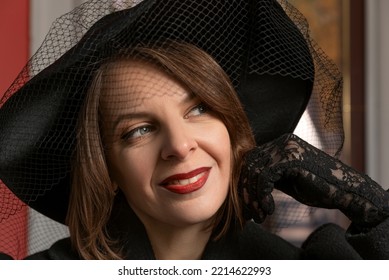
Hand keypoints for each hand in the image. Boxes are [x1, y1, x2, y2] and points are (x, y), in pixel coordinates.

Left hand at [239, 133, 388, 226]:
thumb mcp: (286, 180)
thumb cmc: (318, 188)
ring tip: (261, 213)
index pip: (251, 159)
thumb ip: (269, 176)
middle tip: (251, 211)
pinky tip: (270, 208)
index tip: (248, 204)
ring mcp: (287, 147)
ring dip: (254, 196)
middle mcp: (283, 142)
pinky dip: (263, 195)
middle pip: (250, 163)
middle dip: (246, 190)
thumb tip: (245, 184)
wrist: (345, 191)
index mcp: (281, 144)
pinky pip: (265, 176)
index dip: (245, 182)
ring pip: (255, 171)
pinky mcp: (292, 158)